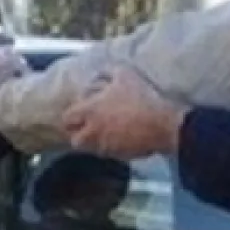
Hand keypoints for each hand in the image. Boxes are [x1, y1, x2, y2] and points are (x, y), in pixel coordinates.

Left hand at [61, 65, 187, 158]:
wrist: (162, 124)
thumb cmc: (141, 97)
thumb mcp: (124, 75)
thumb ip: (107, 73)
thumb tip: (98, 74)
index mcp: (91, 110)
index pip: (67, 119)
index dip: (71, 117)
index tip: (78, 114)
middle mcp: (93, 131)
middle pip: (75, 140)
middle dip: (79, 135)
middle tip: (88, 128)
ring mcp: (106, 146)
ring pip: (92, 149)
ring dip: (95, 143)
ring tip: (106, 134)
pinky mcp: (119, 156)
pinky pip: (109, 154)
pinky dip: (111, 149)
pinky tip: (121, 139)